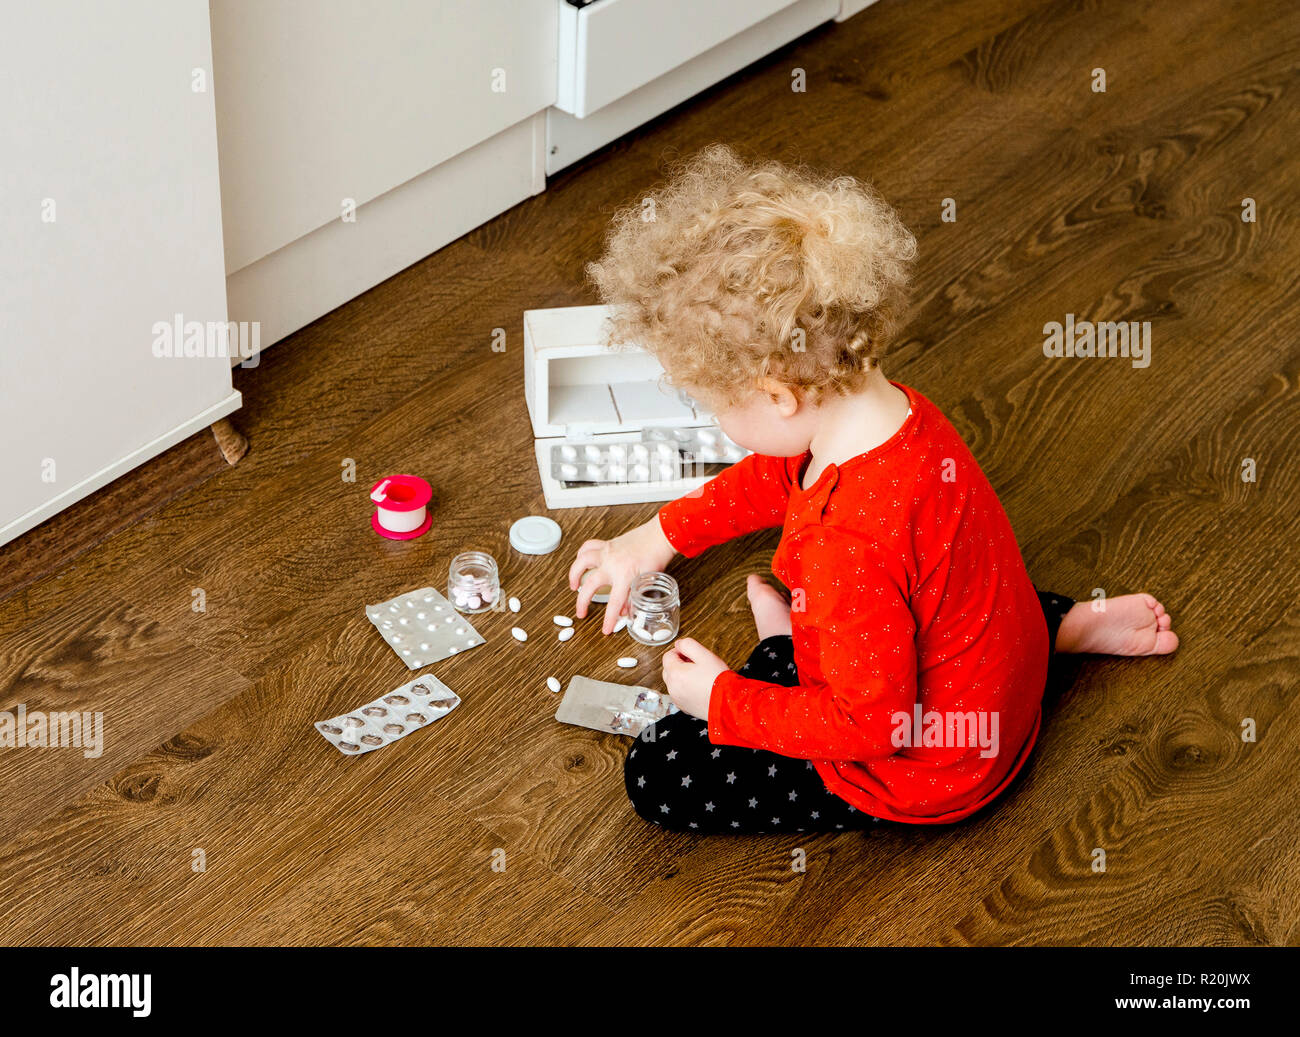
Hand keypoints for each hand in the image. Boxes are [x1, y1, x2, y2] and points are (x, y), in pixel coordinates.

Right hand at [568, 515, 676, 633]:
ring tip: (573, 586)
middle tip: (581, 613)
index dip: (609, 619)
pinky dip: (581, 554)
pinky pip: (588, 547)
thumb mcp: (647, 581)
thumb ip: (634, 598)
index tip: (606, 629)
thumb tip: (624, 611)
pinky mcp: (607, 544)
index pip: (614, 603)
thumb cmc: (656, 555)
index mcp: (625, 575)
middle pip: (591, 585)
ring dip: (574, 574)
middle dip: (583, 602)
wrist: (659, 535)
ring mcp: (607, 552)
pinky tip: (581, 561)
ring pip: (582, 562)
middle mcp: (612, 563)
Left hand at [661, 638, 728, 720]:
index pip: (668, 655)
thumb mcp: (705, 655)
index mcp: (675, 674)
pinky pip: (680, 693)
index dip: (680, 651)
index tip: (691, 654)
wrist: (728, 704)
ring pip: (674, 682)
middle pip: (669, 669)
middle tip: (697, 663)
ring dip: (683, 676)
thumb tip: (679, 644)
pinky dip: (686, 688)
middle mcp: (673, 688)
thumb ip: (688, 645)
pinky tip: (700, 687)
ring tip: (700, 675)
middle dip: (680, 663)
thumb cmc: (718, 681)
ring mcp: (678, 699)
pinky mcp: (684, 707)